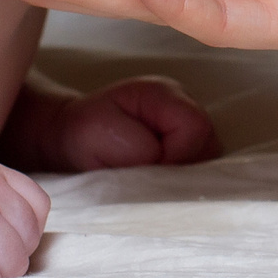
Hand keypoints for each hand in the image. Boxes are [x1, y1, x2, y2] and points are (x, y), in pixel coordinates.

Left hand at [13, 78, 221, 170]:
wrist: (67, 137)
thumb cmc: (80, 134)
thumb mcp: (99, 136)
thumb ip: (138, 150)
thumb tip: (168, 172)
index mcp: (165, 95)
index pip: (196, 128)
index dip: (177, 156)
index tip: (146, 172)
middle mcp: (184, 105)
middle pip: (209, 143)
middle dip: (183, 169)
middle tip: (149, 181)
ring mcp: (187, 124)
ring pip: (208, 156)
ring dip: (184, 175)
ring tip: (152, 181)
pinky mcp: (185, 143)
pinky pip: (199, 164)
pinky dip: (183, 178)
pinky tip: (159, 182)